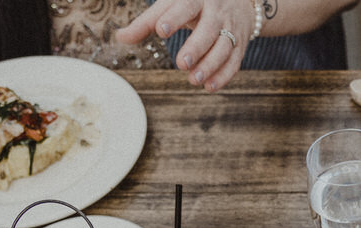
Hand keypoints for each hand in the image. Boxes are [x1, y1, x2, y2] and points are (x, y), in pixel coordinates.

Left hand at [118, 0, 253, 91]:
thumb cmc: (194, 4)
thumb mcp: (171, 6)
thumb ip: (146, 22)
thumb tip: (120, 37)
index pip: (185, 6)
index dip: (173, 18)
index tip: (160, 30)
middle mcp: (216, 12)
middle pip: (208, 30)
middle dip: (196, 47)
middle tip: (181, 64)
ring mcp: (231, 28)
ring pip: (224, 47)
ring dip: (210, 65)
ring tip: (194, 80)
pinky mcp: (241, 44)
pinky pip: (234, 61)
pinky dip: (224, 75)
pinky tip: (209, 86)